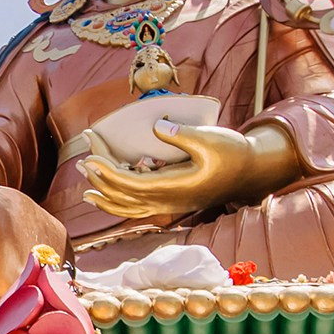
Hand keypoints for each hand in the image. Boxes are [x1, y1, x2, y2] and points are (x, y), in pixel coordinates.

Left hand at [78, 122, 299, 219]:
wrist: (249, 172)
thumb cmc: (232, 154)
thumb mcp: (211, 140)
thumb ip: (183, 135)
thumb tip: (158, 126)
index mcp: (174, 188)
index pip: (131, 183)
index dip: (108, 171)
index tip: (91, 156)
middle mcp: (166, 202)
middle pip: (123, 195)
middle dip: (100, 176)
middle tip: (83, 155)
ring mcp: (167, 205)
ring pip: (126, 207)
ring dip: (103, 192)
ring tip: (85, 179)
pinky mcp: (169, 202)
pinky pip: (134, 208)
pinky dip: (115, 202)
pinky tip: (101, 194)